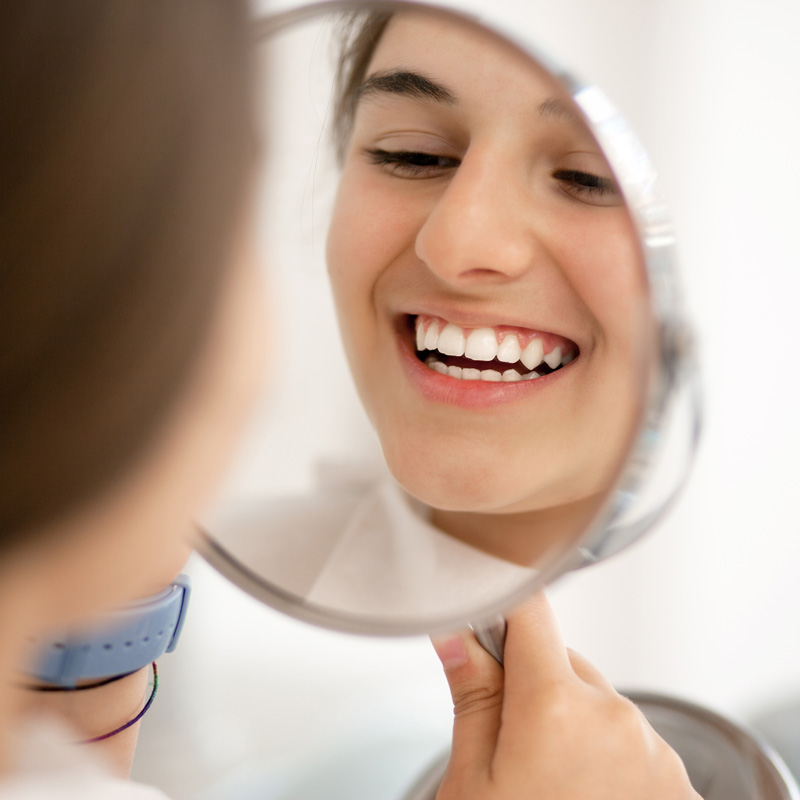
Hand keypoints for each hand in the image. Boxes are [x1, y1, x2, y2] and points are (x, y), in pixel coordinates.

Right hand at [432, 593, 699, 798]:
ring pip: (597, 702)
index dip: (502, 610)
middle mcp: (615, 716)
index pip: (529, 611)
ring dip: (570, 720)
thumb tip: (455, 633)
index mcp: (555, 705)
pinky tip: (581, 798)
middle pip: (562, 661)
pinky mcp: (676, 784)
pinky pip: (630, 740)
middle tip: (505, 740)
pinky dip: (604, 754)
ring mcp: (653, 751)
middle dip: (530, 682)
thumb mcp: (472, 780)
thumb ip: (471, 695)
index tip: (483, 625)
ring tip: (546, 784)